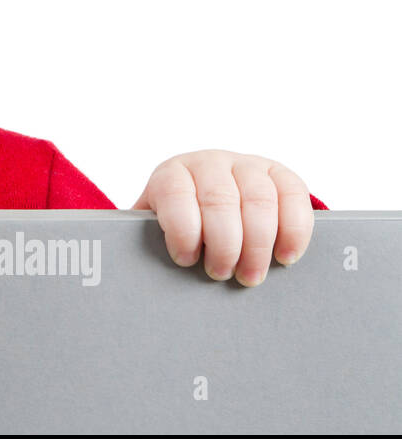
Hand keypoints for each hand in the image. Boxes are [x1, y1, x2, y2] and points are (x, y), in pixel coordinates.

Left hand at [131, 150, 313, 286]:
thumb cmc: (179, 225)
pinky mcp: (279, 174)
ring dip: (258, 245)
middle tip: (222, 274)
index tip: (186, 260)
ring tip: (251, 275)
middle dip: (224, 245)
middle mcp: (209, 163)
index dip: (182, 230)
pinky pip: (294, 195)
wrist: (206, 200)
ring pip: (259, 200)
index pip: (176, 194)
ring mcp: (246, 165)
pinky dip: (294, 230)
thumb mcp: (157, 229)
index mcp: (172, 174)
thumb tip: (144, 273)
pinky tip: (285, 256)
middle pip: (220, 200)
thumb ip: (152, 242)